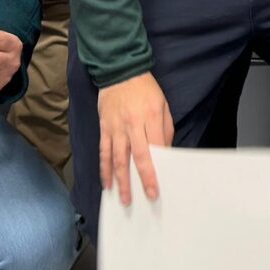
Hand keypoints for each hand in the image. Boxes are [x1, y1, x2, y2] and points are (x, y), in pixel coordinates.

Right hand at [97, 72, 173, 204]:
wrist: (119, 70)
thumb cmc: (146, 89)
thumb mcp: (163, 104)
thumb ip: (165, 129)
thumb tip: (165, 152)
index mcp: (151, 117)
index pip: (155, 148)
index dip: (157, 169)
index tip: (159, 186)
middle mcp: (132, 124)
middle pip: (137, 157)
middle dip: (142, 180)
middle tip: (146, 198)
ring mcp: (116, 127)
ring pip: (118, 158)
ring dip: (121, 180)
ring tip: (124, 198)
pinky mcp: (104, 128)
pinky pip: (104, 152)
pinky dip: (105, 169)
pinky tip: (107, 183)